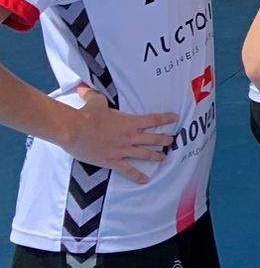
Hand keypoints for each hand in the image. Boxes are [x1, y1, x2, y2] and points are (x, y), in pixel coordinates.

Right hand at [60, 88, 175, 181]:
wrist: (74, 130)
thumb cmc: (86, 114)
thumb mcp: (95, 101)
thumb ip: (95, 95)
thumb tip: (85, 87)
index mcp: (129, 122)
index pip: (153, 119)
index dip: (166, 119)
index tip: (176, 118)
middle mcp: (129, 136)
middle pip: (153, 138)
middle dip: (164, 140)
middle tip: (172, 141)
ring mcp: (122, 149)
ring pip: (144, 154)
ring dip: (156, 156)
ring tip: (164, 158)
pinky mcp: (111, 161)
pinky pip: (127, 170)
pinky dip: (137, 176)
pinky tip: (145, 180)